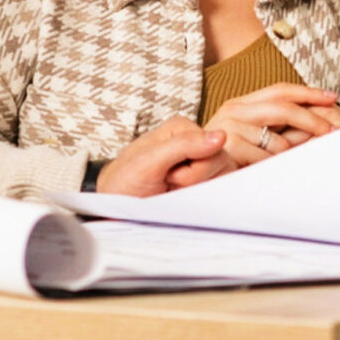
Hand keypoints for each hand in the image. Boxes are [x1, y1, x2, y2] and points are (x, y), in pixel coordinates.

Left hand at [98, 117, 234, 194]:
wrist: (116, 210)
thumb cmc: (124, 184)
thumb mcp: (147, 162)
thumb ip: (183, 145)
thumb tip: (221, 136)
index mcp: (181, 129)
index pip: (213, 146)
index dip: (192, 168)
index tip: (167, 173)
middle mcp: (195, 144)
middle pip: (221, 162)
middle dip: (194, 180)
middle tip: (167, 182)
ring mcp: (202, 166)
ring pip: (223, 178)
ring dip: (197, 191)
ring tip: (172, 190)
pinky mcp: (204, 186)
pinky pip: (220, 193)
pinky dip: (203, 201)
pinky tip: (183, 199)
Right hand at [206, 83, 339, 166]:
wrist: (192, 178)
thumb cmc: (228, 162)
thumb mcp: (255, 139)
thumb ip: (278, 129)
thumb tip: (317, 126)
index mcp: (241, 104)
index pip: (280, 90)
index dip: (308, 92)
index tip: (333, 97)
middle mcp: (233, 109)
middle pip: (283, 107)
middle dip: (312, 119)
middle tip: (333, 130)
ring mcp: (228, 126)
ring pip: (277, 140)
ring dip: (290, 155)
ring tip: (289, 165)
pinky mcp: (227, 145)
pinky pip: (265, 158)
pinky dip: (273, 168)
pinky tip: (269, 173)